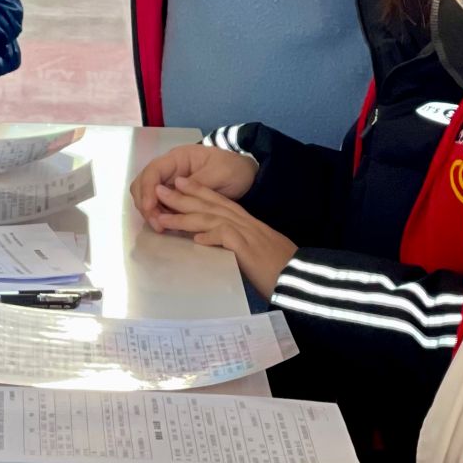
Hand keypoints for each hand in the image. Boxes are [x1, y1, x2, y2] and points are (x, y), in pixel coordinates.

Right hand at [129, 144, 257, 229]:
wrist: (246, 175)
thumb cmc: (233, 169)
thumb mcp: (220, 172)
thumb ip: (197, 182)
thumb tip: (173, 189)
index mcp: (178, 158)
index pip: (153, 171)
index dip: (147, 189)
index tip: (149, 208)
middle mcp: (169, 170)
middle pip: (143, 184)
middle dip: (145, 204)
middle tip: (157, 224)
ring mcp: (170, 184)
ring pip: (148, 197)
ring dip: (150, 212)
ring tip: (161, 228)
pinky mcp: (175, 197)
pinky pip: (160, 207)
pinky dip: (159, 216)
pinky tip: (167, 227)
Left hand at [151, 175, 297, 297]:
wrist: (302, 279)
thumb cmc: (280, 268)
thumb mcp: (256, 250)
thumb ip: (237, 242)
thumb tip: (217, 243)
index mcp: (248, 222)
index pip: (220, 201)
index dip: (199, 190)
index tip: (181, 182)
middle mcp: (246, 223)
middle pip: (210, 205)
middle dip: (184, 197)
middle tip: (161, 189)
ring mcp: (248, 235)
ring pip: (212, 219)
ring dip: (186, 218)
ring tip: (163, 217)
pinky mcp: (250, 250)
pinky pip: (227, 238)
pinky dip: (211, 237)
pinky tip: (195, 240)